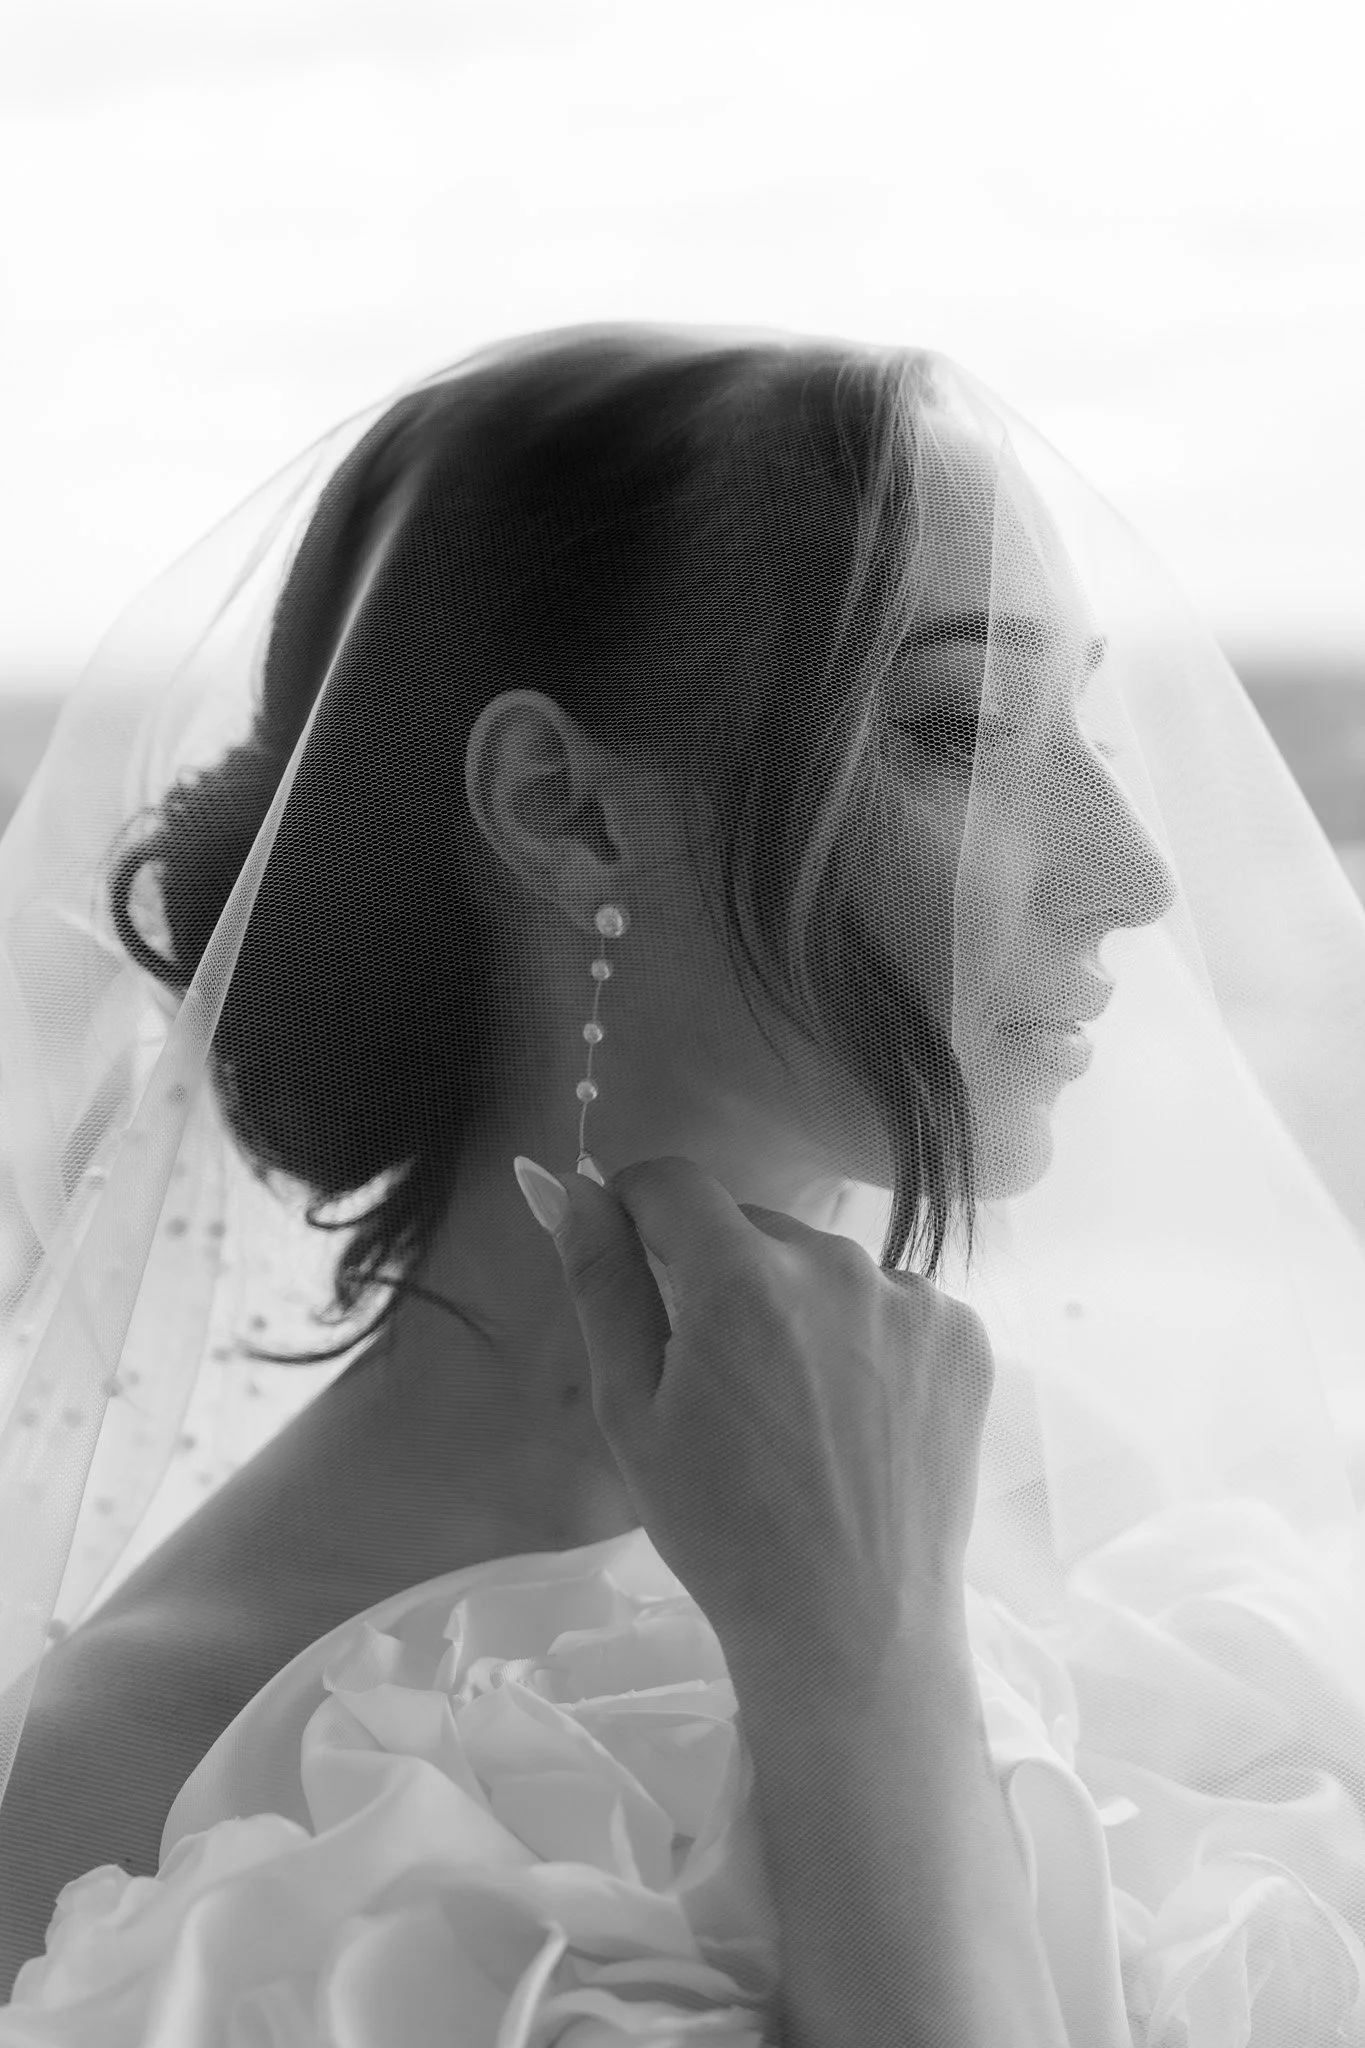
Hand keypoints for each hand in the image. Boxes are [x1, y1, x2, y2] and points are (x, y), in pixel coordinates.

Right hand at [533, 1154, 993, 1666]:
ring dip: (795, 1307)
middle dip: (719, 1278)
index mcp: (742, 1279)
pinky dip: (864, 1338)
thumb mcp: (631, 1410)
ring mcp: (912, 1298)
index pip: (673, 1182)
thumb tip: (564, 1185)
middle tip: (717, 1382)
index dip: (636, 1210)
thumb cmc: (721, 1530)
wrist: (853, 1629)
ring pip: (821, 1267)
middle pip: (750, 1229)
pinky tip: (855, 1417)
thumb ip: (601, 1282)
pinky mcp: (963, 1335)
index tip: (632, 1261)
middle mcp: (836, 1264)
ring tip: (794, 1411)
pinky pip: (888, 1302)